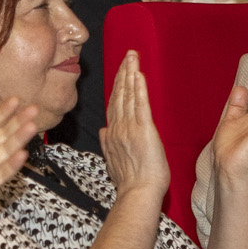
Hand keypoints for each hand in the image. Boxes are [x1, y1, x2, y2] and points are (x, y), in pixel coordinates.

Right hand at [101, 53, 172, 202]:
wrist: (138, 193)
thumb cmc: (130, 182)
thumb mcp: (112, 161)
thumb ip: (108, 143)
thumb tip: (104, 130)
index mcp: (112, 134)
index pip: (114, 104)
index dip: (118, 85)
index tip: (121, 71)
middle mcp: (118, 128)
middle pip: (120, 95)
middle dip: (124, 72)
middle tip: (129, 55)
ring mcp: (130, 128)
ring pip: (129, 95)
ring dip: (130, 74)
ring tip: (132, 57)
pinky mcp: (144, 130)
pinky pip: (140, 104)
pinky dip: (139, 87)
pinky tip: (138, 74)